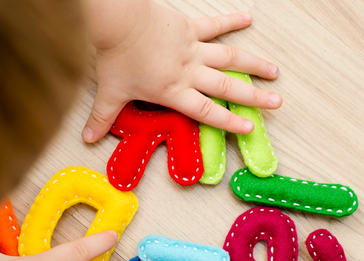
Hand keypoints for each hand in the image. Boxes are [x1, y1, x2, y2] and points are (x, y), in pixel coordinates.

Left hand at [82, 0, 281, 141]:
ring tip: (275, 71)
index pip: (206, 111)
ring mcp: (192, 48)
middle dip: (253, 97)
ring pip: (229, 57)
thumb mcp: (109, 92)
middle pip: (226, 86)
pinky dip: (231, 20)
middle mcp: (188, 71)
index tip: (249, 128)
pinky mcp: (189, 27)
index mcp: (173, 90)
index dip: (229, 121)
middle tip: (276, 103)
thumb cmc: (116, 57)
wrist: (120, 21)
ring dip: (253, 64)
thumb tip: (87, 139)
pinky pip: (214, 24)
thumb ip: (101, 117)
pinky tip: (249, 17)